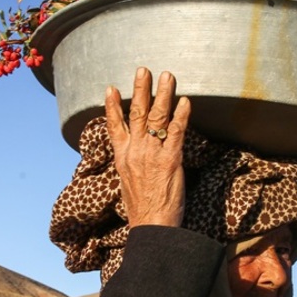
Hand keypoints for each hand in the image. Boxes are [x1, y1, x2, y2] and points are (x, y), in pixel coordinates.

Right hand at [105, 67, 190, 227]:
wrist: (151, 227)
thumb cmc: (143, 210)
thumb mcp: (128, 184)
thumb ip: (131, 165)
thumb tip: (134, 158)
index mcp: (122, 158)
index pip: (115, 126)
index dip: (112, 106)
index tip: (110, 88)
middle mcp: (134, 151)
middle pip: (136, 114)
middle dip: (140, 90)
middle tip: (144, 70)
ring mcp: (152, 154)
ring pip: (157, 117)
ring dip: (163, 94)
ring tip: (168, 76)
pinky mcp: (170, 160)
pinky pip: (176, 132)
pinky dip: (181, 115)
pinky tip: (186, 102)